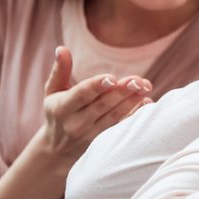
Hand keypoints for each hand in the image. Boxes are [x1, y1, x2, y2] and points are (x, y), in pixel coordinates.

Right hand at [40, 46, 152, 162]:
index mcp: (62, 107)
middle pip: (102, 105)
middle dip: (121, 91)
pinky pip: (120, 128)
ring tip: (145, 87)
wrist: (56, 149)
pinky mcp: (102, 143)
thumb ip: (60, 71)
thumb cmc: (56, 112)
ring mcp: (90, 135)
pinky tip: (146, 103)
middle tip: (138, 80)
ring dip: (132, 101)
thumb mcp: (52, 91)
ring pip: (114, 116)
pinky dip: (134, 116)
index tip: (112, 78)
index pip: (81, 95)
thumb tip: (61, 49)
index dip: (97, 86)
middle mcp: (75, 123)